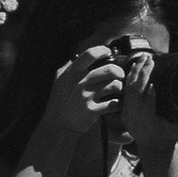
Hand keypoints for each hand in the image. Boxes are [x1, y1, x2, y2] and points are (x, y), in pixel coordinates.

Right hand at [31, 43, 129, 163]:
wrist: (57, 125)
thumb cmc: (60, 101)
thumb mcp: (60, 80)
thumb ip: (70, 66)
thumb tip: (83, 55)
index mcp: (72, 73)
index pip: (91, 54)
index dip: (103, 51)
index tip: (109, 53)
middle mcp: (79, 83)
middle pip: (110, 70)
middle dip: (119, 72)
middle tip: (120, 75)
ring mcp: (86, 97)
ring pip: (115, 85)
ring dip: (120, 87)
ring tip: (117, 90)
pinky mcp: (92, 111)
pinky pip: (114, 103)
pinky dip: (119, 103)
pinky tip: (116, 104)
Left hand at [117, 44, 177, 159]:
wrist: (152, 146)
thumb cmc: (170, 135)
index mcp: (150, 123)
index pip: (147, 109)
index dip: (149, 97)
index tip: (153, 83)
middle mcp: (136, 118)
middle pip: (135, 94)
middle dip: (142, 76)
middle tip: (150, 61)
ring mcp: (128, 113)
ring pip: (129, 90)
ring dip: (136, 72)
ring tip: (144, 59)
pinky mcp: (125, 109)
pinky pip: (125, 91)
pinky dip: (130, 77)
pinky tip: (135, 66)